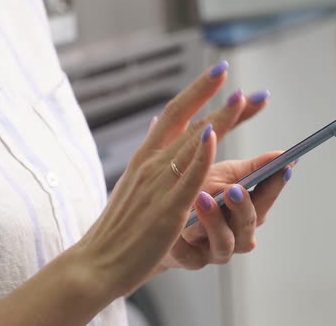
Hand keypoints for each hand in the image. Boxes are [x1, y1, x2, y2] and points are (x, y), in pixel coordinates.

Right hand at [72, 61, 290, 298]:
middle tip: (240, 81)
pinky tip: (213, 136)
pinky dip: (200, 155)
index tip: (220, 72)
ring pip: (191, 144)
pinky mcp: (167, 209)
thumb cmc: (119, 228)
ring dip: (217, 119)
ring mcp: (158, 185)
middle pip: (188, 122)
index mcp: (145, 157)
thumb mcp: (134, 186)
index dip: (198, 90)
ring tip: (239, 98)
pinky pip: (186, 178)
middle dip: (216, 99)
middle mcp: (151, 164)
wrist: (95, 263)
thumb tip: (155, 129)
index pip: (174, 113)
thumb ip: (150, 160)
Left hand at [159, 152, 294, 268]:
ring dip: (215, 222)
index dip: (275, 185)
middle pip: (248, 225)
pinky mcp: (189, 261)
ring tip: (202, 199)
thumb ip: (252, 168)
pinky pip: (188, 255)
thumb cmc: (200, 192)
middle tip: (234, 189)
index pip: (266, 198)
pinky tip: (176, 229)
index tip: (283, 167)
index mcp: (249, 213)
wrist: (166, 216)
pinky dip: (183, 244)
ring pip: (224, 243)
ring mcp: (215, 251)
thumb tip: (282, 155)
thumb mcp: (224, 174)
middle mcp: (238, 236)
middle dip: (243, 207)